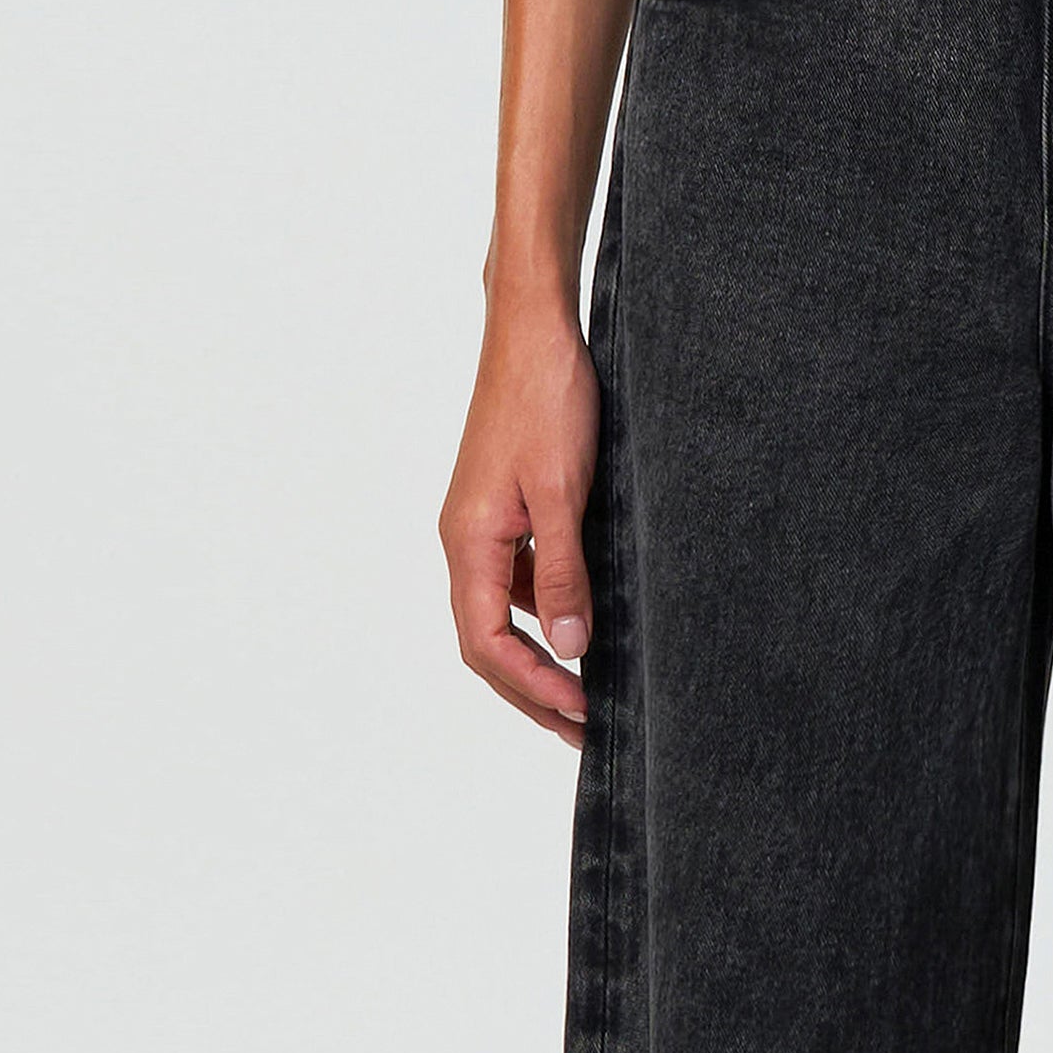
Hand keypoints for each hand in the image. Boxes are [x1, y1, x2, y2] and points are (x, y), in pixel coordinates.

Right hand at [440, 291, 601, 744]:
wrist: (534, 326)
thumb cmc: (547, 396)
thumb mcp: (564, 490)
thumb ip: (564, 570)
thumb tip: (569, 646)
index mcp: (468, 540)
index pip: (484, 643)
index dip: (530, 687)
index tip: (580, 713)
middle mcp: (465, 538)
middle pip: (485, 638)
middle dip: (532, 688)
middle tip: (585, 727)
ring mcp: (482, 520)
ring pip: (500, 609)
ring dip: (537, 651)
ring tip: (587, 684)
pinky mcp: (504, 502)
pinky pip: (515, 574)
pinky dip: (542, 606)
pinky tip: (580, 612)